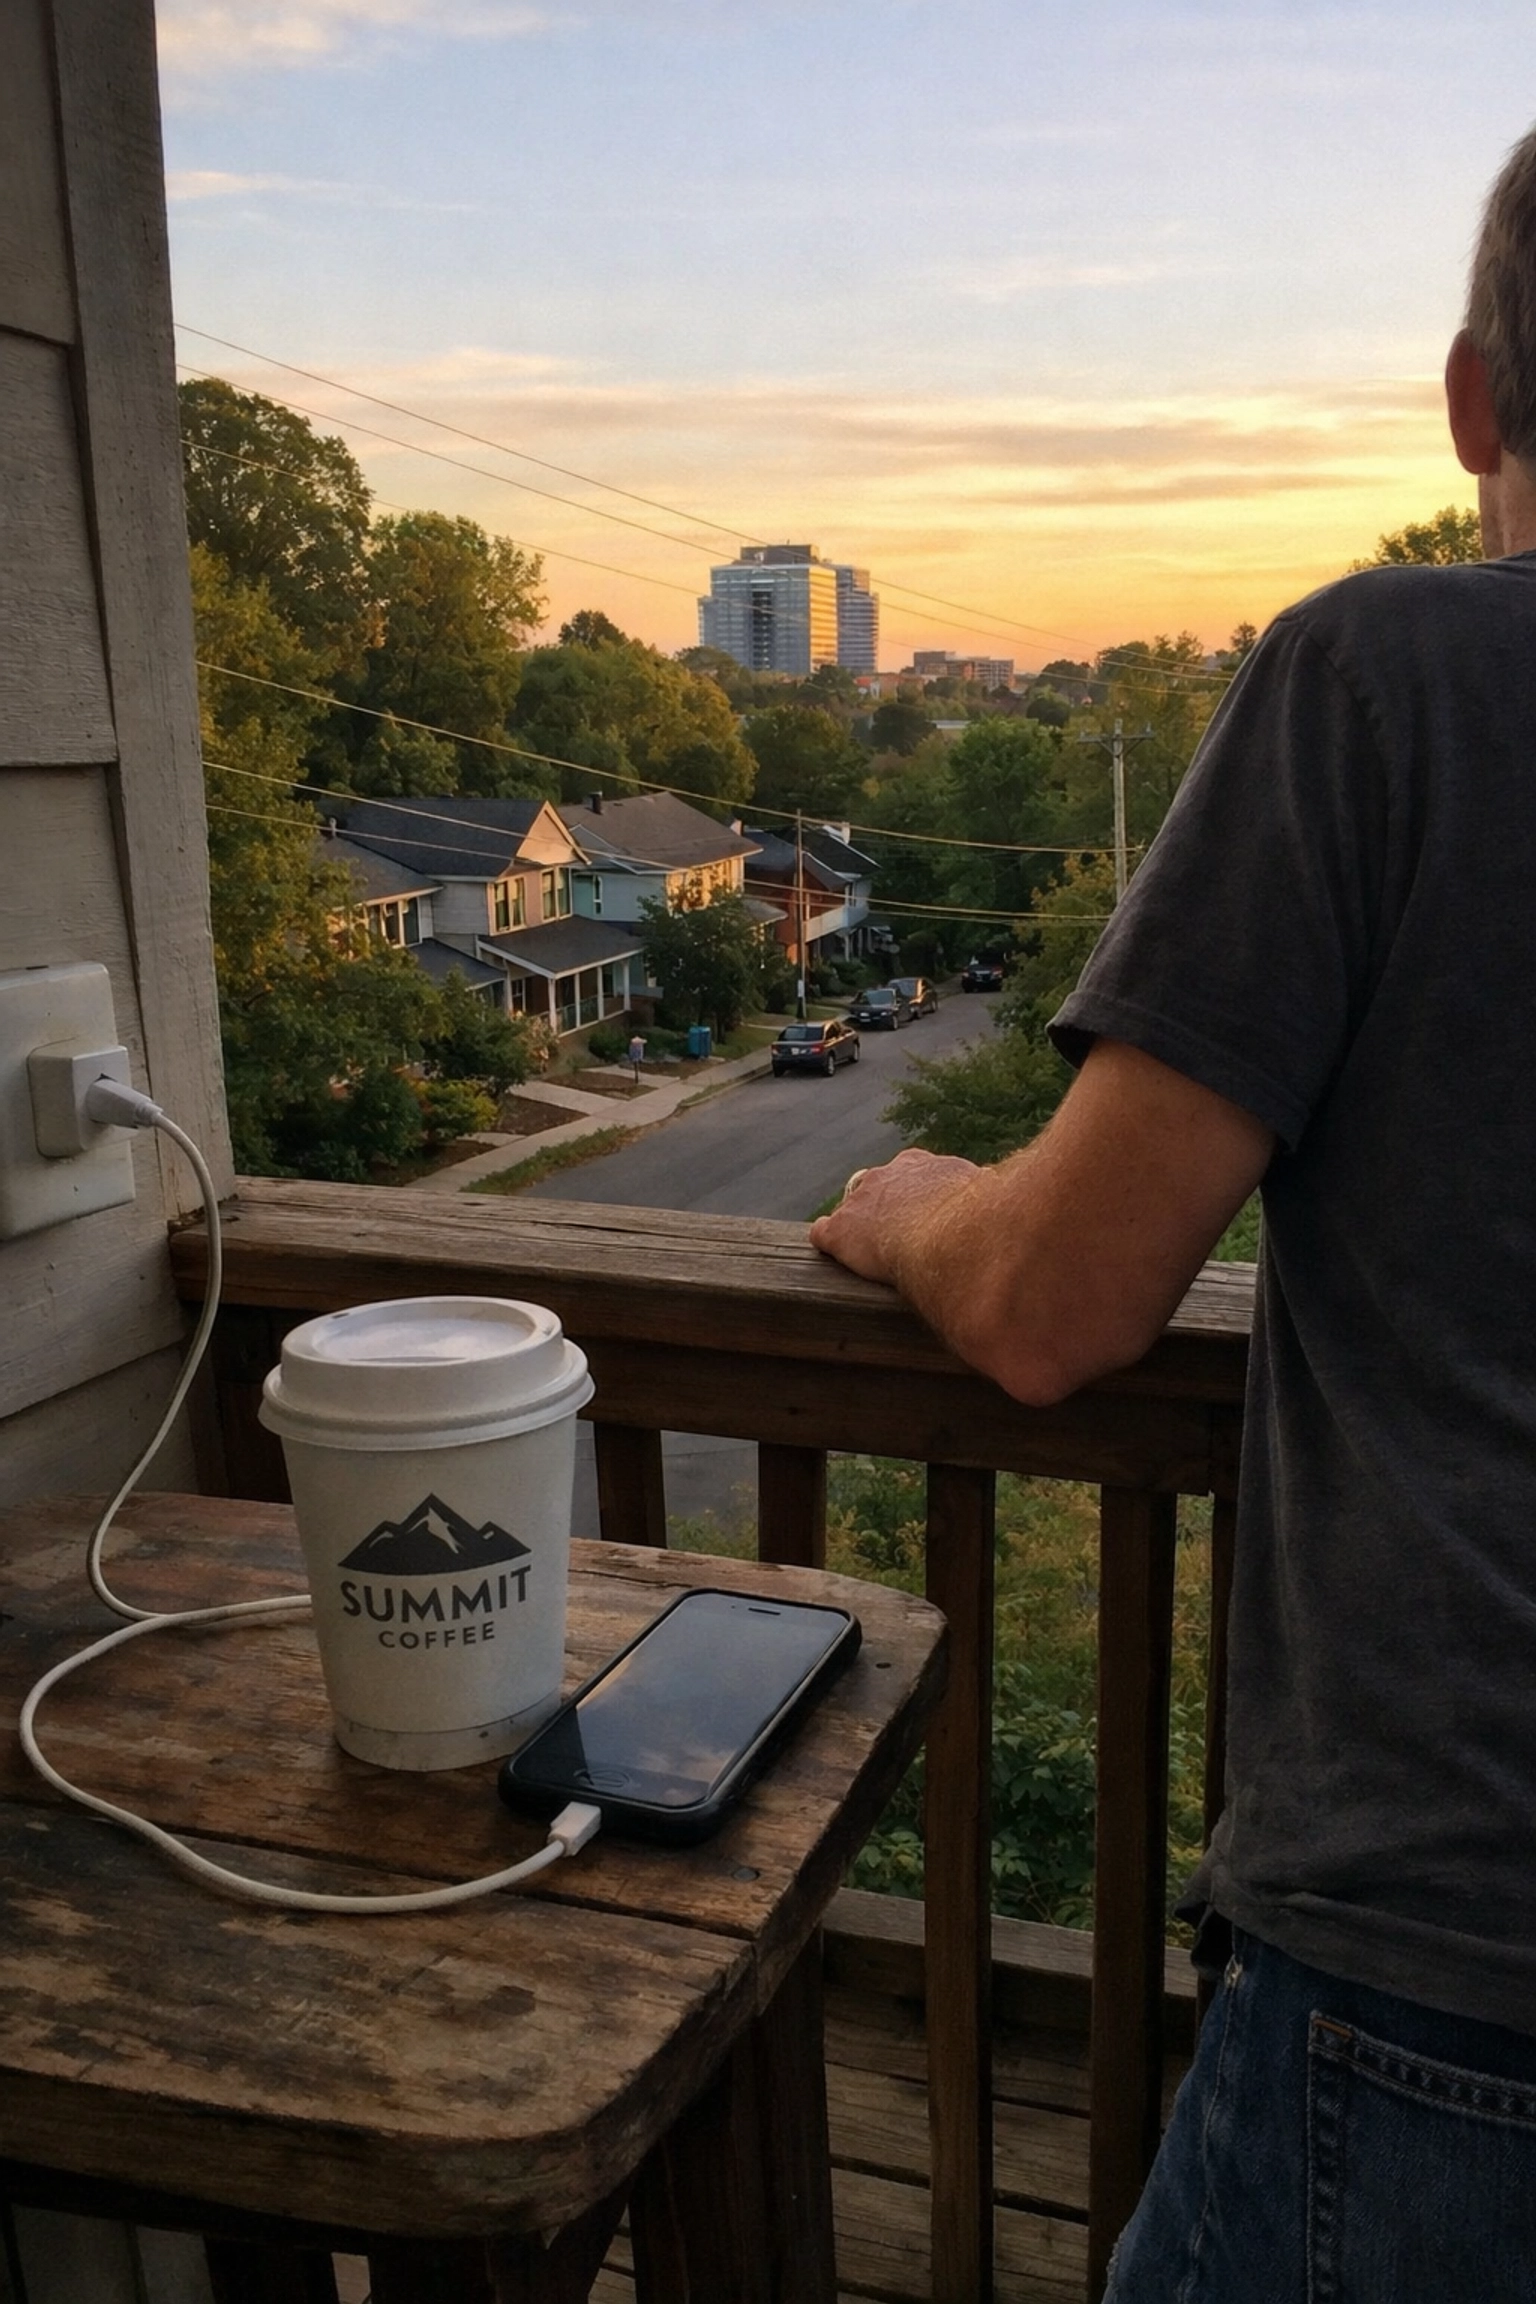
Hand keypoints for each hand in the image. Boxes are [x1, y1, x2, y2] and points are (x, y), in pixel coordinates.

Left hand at [809, 1148, 979, 1284]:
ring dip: (859, 1224)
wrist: (951, 1235)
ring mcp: (861, 1199)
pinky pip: (824, 1233)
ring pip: (852, 1206)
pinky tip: (834, 1258)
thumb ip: (991, 1204)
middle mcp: (889, 1173)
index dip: (921, 1196)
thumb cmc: (981, 1221)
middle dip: (888, 1204)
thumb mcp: (992, 1202)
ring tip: (868, 1249)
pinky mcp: (840, 1230)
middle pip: (881, 1184)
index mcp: (925, 1166)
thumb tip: (1012, 1216)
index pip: (916, 1175)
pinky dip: (829, 1244)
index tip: (928, 1213)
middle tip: (899, 1231)